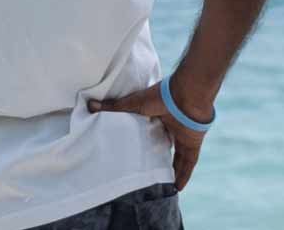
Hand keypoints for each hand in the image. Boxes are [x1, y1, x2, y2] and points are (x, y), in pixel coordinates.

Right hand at [88, 81, 211, 189]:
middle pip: (163, 146)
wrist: (188, 94)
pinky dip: (184, 176)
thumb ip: (114, 107)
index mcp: (157, 115)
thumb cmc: (161, 96)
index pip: (149, 132)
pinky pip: (189, 163)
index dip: (142, 142)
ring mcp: (183, 136)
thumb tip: (91, 105)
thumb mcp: (134, 103)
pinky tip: (178, 188)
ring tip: (160, 187)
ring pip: (177, 158)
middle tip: (144, 175)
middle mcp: (171, 127)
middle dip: (156, 158)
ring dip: (170, 171)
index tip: (133, 155)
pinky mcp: (192, 144)